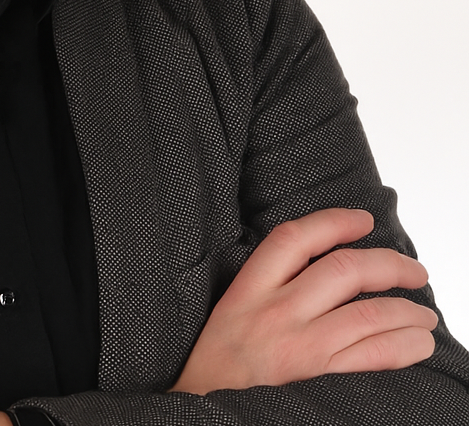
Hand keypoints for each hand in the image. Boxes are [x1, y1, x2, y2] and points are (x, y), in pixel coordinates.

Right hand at [169, 208, 437, 394]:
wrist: (202, 406)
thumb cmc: (219, 360)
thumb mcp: (232, 308)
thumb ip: (268, 283)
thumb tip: (323, 264)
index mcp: (249, 288)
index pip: (294, 238)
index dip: (334, 222)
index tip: (363, 220)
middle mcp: (275, 311)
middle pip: (342, 270)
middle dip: (389, 265)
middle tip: (413, 271)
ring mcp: (298, 345)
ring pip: (367, 313)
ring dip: (407, 310)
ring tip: (423, 313)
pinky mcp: (318, 378)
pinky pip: (373, 356)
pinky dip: (404, 345)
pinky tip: (418, 342)